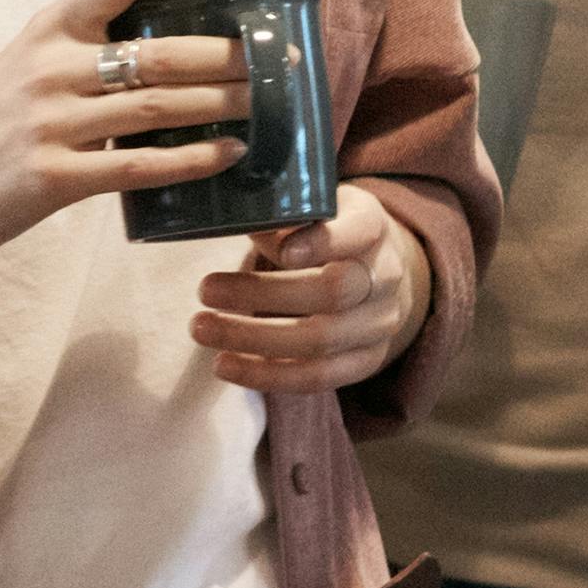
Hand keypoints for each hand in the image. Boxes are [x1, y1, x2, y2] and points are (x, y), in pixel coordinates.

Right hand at [0, 0, 255, 336]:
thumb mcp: (29, 65)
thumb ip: (90, 47)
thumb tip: (182, 40)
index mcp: (49, 27)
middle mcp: (50, 68)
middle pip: (160, 51)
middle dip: (229, 54)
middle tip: (278, 57)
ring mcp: (51, 124)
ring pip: (159, 106)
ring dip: (223, 103)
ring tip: (266, 102)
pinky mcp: (54, 179)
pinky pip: (140, 165)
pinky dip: (193, 159)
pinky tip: (230, 154)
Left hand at [191, 181, 432, 396]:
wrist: (376, 274)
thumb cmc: (328, 232)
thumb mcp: (314, 209)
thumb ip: (281, 215)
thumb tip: (227, 216)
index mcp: (372, 227)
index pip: (359, 231)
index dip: (322, 242)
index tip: (281, 250)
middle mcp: (385, 276)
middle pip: (332, 291)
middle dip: (263, 294)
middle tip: (204, 289)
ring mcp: (379, 324)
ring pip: (320, 340)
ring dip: (253, 339)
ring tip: (201, 329)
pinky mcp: (366, 361)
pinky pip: (317, 377)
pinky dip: (266, 375)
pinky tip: (225, 364)